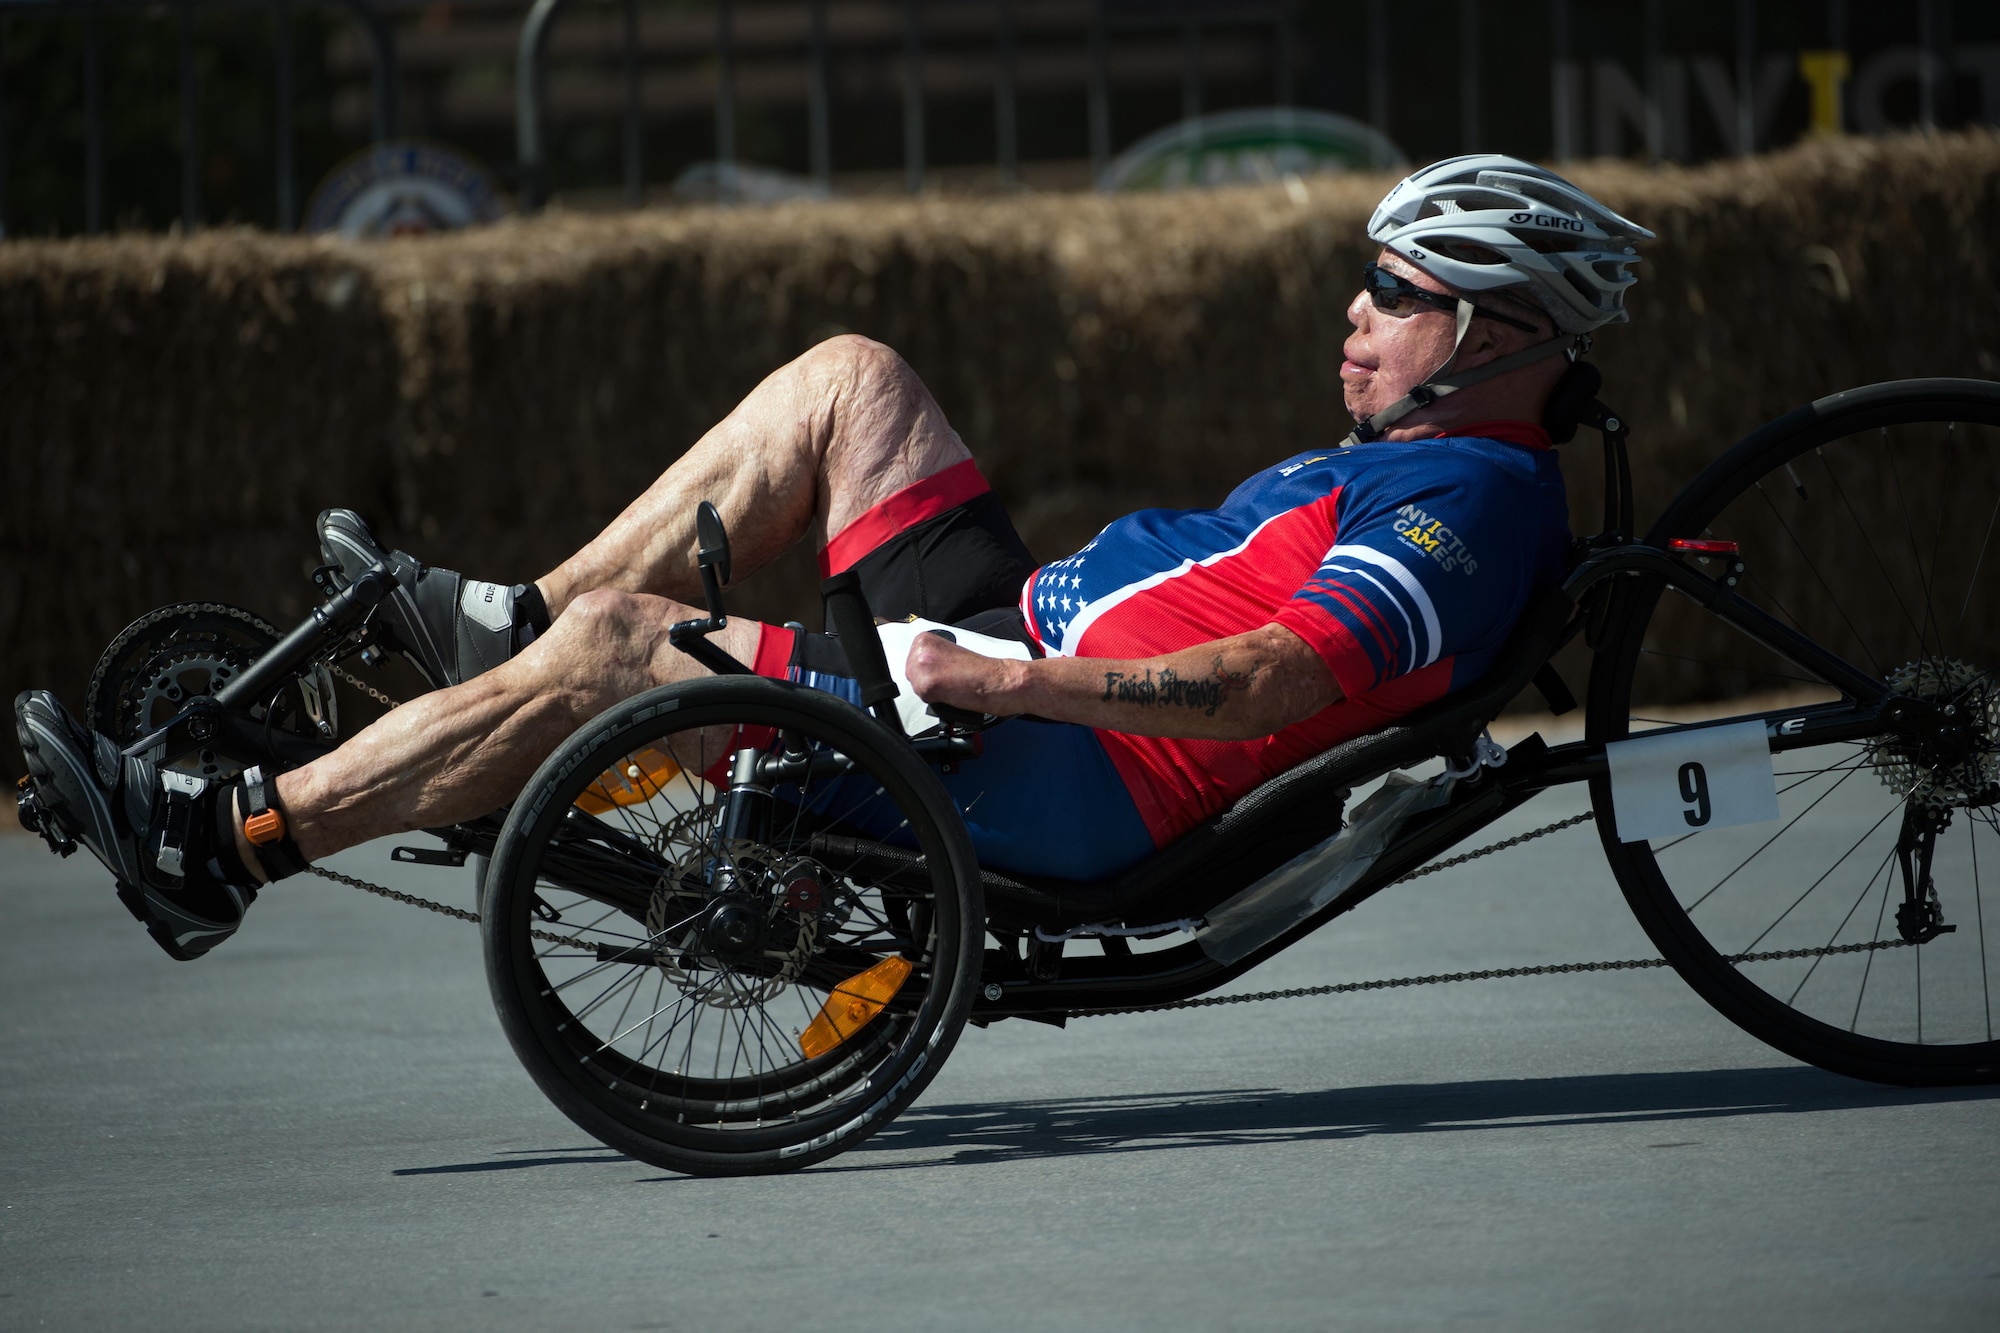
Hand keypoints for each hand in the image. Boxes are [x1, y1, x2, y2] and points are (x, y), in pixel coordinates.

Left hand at [903, 632, 1023, 717]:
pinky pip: (923, 698)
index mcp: (924, 639)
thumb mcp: (948, 653)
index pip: (911, 660)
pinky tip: (950, 693)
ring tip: (950, 686)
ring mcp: (922, 666)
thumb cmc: (979, 669)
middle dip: (926, 682)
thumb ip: (931, 657)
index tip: (941, 673)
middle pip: (911, 673)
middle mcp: (920, 650)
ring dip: (931, 691)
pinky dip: (936, 699)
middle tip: (948, 681)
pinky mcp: (926, 684)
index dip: (927, 671)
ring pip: (916, 686)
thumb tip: (918, 668)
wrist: (995, 680)